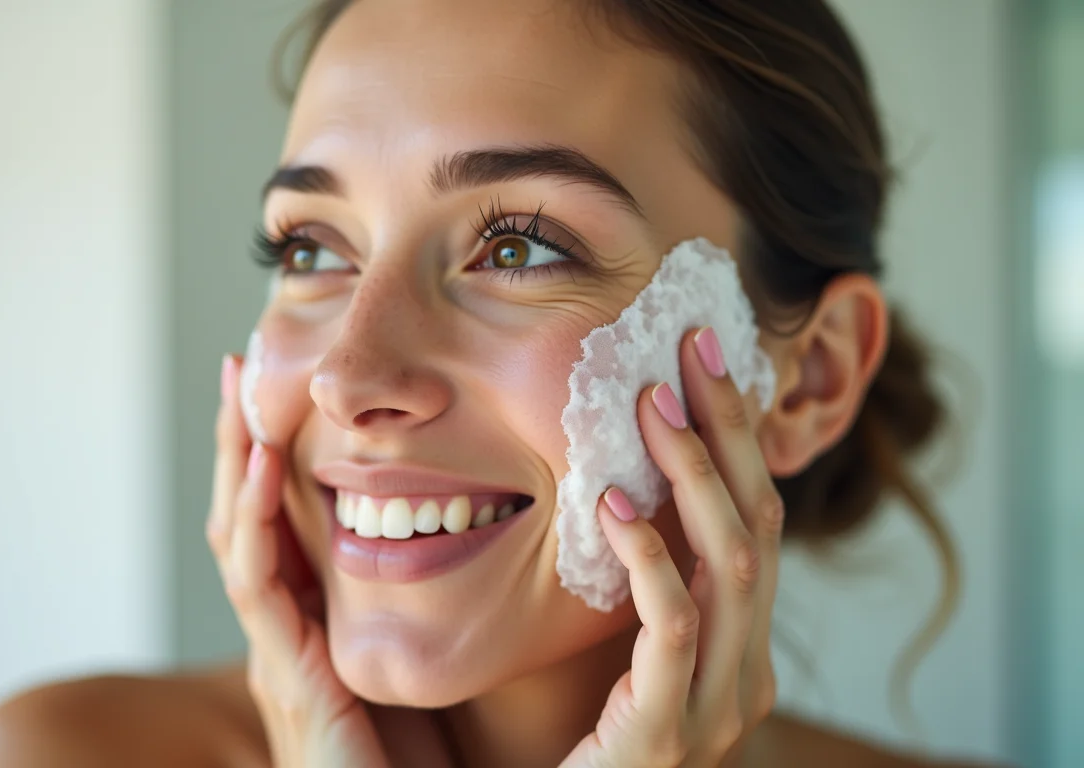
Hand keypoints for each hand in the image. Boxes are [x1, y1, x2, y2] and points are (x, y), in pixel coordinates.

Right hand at [206, 355, 389, 767]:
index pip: (277, 527)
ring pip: (239, 535)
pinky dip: (255, 515)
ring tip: (242, 390)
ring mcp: (275, 652)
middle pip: (246, 518)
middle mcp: (281, 633)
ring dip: (238, 458)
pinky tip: (264, 462)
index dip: (271, 461)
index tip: (277, 395)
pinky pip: (258, 580)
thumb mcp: (414, 669)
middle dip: (241, 442)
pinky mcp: (285, 673)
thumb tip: (464, 542)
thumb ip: (416, 617)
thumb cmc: (418, 765)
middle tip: (241, 367)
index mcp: (308, 629)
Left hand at [561, 328, 782, 767]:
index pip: (757, 522)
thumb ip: (652, 594)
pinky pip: (674, 627)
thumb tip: (624, 492)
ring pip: (732, 562)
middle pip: (759, 524)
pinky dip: (650, 559)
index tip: (705, 359)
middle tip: (694, 347)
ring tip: (653, 403)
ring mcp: (717, 706)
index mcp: (743, 649)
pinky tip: (611, 507)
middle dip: (729, 431)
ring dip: (695, 474)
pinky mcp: (665, 732)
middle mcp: (747, 673)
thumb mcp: (635, 658)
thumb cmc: (592, 747)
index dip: (737, 439)